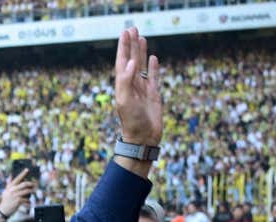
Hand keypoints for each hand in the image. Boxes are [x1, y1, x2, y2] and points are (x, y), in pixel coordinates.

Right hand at [0, 168, 36, 217]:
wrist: (3, 210)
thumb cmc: (6, 200)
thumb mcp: (6, 191)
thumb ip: (9, 184)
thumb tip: (11, 175)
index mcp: (10, 187)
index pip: (17, 178)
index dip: (23, 174)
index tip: (27, 169)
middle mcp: (12, 190)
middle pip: (24, 184)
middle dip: (30, 184)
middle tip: (34, 184)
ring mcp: (15, 195)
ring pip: (27, 191)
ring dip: (31, 192)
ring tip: (32, 192)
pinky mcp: (18, 201)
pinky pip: (27, 199)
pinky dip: (28, 201)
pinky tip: (28, 202)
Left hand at [113, 27, 162, 145]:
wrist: (143, 138)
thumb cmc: (132, 122)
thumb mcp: (125, 101)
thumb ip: (126, 81)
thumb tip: (131, 62)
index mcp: (122, 85)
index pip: (122, 62)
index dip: (123, 47)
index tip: (125, 33)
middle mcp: (131, 85)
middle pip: (131, 60)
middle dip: (131, 45)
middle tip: (132, 29)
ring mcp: (142, 90)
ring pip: (142, 66)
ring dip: (141, 52)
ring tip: (142, 38)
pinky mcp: (153, 95)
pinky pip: (153, 77)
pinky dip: (153, 67)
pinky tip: (153, 58)